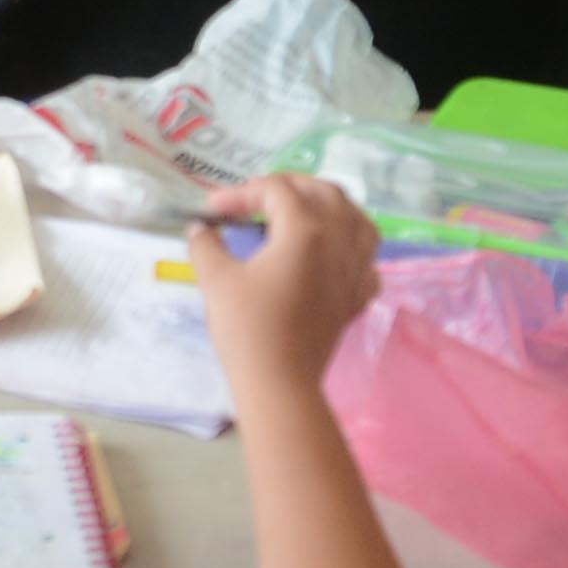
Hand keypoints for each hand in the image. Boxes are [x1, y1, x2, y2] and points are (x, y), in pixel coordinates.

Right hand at [188, 172, 383, 403]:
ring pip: (358, 220)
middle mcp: (339, 241)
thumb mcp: (216, 279)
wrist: (279, 381)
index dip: (240, 193)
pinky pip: (367, 260)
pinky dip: (352, 249)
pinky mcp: (358, 297)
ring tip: (305, 214)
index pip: (275, 191)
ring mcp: (355, 270)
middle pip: (325, 192)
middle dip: (290, 186)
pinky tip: (333, 257)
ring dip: (332, 208)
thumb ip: (206, 244)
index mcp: (305, 229)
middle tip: (257, 199)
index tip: (213, 210)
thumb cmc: (247, 327)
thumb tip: (200, 228)